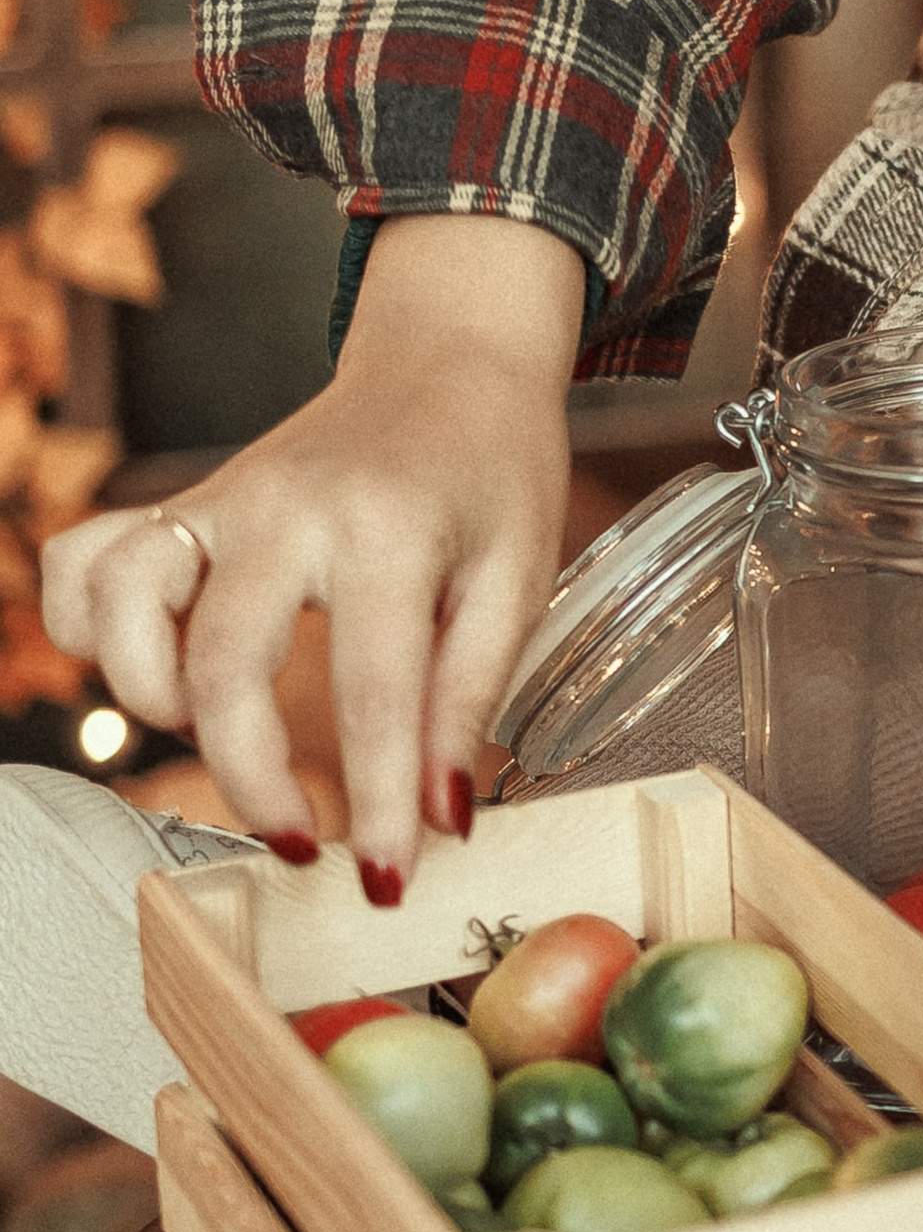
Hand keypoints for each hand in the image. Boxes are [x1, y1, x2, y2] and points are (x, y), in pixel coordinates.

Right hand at [42, 215, 583, 898]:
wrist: (454, 354)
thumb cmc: (495, 466)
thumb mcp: (521, 572)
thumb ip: (473, 693)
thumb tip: (440, 815)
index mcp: (389, 526)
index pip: (372, 689)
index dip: (375, 798)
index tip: (383, 877)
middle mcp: (287, 508)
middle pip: (223, 667)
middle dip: (254, 779)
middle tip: (302, 838)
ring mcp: (224, 498)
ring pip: (122, 606)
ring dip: (153, 697)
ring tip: (220, 733)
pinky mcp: (189, 501)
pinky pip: (90, 561)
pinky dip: (93, 626)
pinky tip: (158, 664)